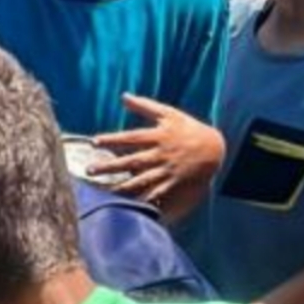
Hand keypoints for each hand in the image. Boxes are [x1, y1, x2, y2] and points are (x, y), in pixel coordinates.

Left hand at [93, 94, 224, 219]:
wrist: (214, 149)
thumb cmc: (188, 129)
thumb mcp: (169, 114)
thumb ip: (145, 106)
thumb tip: (124, 96)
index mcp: (159, 136)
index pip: (131, 138)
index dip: (113, 139)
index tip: (94, 142)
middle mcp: (160, 154)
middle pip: (132, 161)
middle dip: (110, 166)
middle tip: (89, 169)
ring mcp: (166, 170)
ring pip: (141, 180)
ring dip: (122, 186)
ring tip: (103, 193)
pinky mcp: (172, 183)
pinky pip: (156, 194)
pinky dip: (143, 200)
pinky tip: (129, 207)